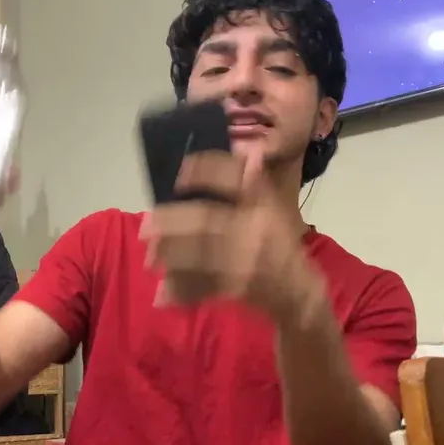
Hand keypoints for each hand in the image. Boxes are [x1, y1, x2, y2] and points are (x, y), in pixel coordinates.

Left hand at [139, 150, 322, 324]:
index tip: (181, 170)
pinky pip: (204, 290)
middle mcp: (253, 233)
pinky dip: (182, 292)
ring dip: (172, 257)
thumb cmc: (279, 245)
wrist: (297, 292)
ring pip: (201, 259)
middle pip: (207, 223)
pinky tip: (162, 295)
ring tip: (151, 256)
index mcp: (262, 210)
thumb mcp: (273, 210)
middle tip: (146, 225)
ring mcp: (244, 265)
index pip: (235, 183)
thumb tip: (248, 149)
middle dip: (174, 222)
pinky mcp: (236, 291)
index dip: (208, 172)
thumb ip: (254, 184)